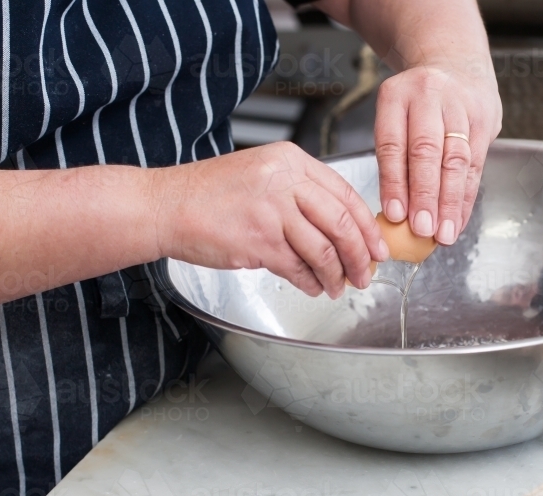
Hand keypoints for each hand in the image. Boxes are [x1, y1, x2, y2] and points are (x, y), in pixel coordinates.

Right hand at [154, 142, 388, 298]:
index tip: (377, 246)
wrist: (164, 205)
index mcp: (289, 161)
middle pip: (342, 223)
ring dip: (336, 275)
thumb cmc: (208, 194)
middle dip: (360, 255)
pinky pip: (298, 268)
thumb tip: (339, 226)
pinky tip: (313, 287)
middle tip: (366, 274)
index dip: (367, 225)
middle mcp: (284, 181)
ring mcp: (271, 211)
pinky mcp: (258, 242)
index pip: (345, 193)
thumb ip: (298, 192)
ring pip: (324, 250)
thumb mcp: (260, 174)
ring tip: (338, 287)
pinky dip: (311, 282)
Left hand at [374, 62, 501, 244]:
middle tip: (422, 229)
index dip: (394, 182)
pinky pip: (475, 164)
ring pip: (456, 160)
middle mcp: (429, 95)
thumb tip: (396, 213)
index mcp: (396, 96)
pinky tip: (459, 219)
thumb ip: (393, 158)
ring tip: (444, 233)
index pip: (393, 144)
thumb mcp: (395, 117)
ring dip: (450, 202)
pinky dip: (466, 197)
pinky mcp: (485, 118)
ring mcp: (460, 105)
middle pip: (427, 151)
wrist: (456, 64)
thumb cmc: (418, 104)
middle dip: (425, 195)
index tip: (396, 215)